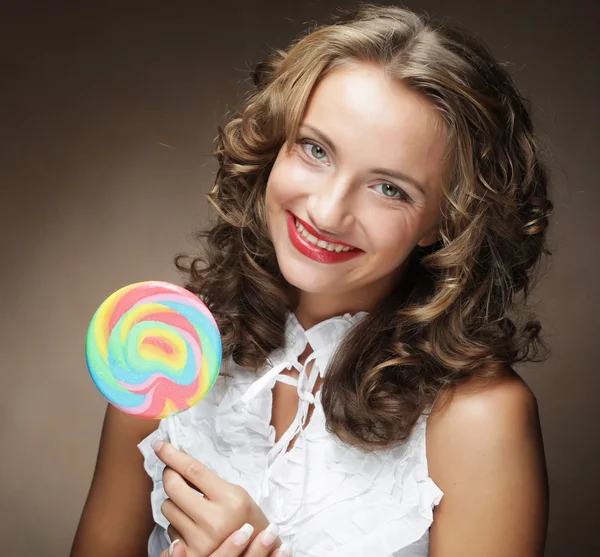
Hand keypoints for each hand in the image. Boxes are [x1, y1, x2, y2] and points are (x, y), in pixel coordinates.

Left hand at [152, 440, 281, 556]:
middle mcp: (214, 521)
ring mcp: (201, 541)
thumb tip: (176, 462)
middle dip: (169, 476)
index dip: (173, 456)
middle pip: (174, 488)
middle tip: (173, 472)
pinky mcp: (191, 556)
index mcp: (230, 499)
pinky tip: (193, 528)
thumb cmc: (246, 518)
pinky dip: (177, 525)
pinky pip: (169, 531)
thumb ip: (207, 481)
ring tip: (193, 508)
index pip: (194, 471)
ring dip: (175, 503)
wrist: (255, 551)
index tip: (159, 445)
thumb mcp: (235, 493)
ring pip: (167, 508)